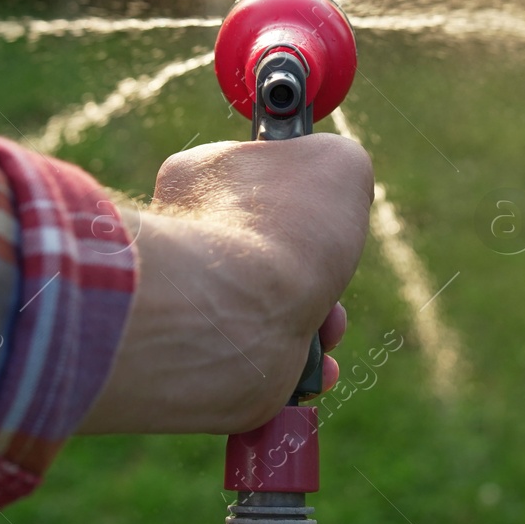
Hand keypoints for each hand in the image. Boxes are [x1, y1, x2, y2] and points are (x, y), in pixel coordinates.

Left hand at [76, 133, 371, 434]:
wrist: (246, 314)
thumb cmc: (290, 227)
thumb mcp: (337, 161)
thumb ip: (340, 161)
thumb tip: (338, 187)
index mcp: (196, 177)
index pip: (254, 173)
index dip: (302, 191)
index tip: (324, 207)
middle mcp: (184, 235)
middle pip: (272, 244)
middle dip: (320, 265)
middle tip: (333, 271)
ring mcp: (195, 298)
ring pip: (275, 301)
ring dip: (319, 316)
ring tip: (328, 326)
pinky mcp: (208, 352)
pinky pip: (265, 350)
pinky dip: (302, 359)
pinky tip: (318, 361)